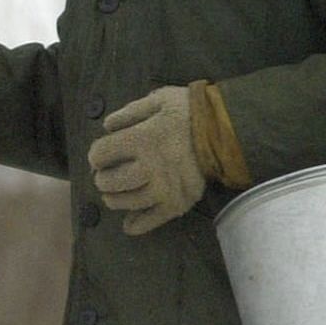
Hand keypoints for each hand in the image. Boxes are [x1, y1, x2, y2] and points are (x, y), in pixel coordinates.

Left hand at [86, 86, 206, 234]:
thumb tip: (107, 127)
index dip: (96, 155)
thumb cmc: (191, 110)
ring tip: (116, 193)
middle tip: (107, 175)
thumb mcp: (160, 99)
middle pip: (108, 182)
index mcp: (141, 139)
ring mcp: (163, 188)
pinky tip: (128, 224)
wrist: (228, 130)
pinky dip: (137, 225)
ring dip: (114, 199)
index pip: (100, 155)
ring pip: (125, 202)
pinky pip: (151, 220)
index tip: (101, 155)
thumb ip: (130, 112)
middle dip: (102, 178)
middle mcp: (149, 167)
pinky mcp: (177, 203)